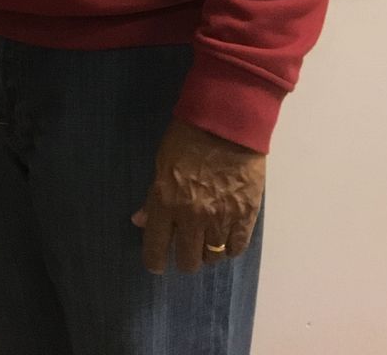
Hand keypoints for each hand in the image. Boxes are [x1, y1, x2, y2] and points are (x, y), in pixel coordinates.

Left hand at [131, 117, 265, 274]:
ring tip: (207, 240)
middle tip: (186, 249)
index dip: (155, 262)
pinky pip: (236, 248)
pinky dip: (229, 248)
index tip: (157, 263)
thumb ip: (152, 198)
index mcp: (165, 203)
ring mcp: (220, 218)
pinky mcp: (245, 215)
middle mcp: (191, 217)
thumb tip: (141, 221)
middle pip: (188, 260)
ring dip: (208, 251)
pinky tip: (226, 239)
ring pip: (212, 257)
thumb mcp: (161, 163)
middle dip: (184, 258)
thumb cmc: (188, 137)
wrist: (227, 123)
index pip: (155, 249)